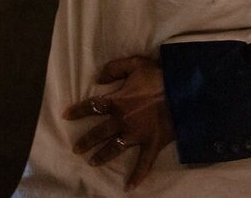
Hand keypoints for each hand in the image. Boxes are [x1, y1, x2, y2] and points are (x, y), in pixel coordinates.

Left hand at [64, 55, 174, 190]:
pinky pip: (144, 163)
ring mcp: (137, 135)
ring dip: (102, 156)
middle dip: (86, 141)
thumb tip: (97, 78)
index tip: (65, 116)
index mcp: (117, 101)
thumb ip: (113, 69)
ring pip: (115, 148)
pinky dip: (137, 175)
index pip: (92, 107)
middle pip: (99, 133)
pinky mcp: (152, 144)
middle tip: (76, 149)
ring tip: (92, 162)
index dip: (77, 111)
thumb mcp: (134, 64)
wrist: (185, 91)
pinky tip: (129, 187)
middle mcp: (123, 120)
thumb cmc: (159, 76)